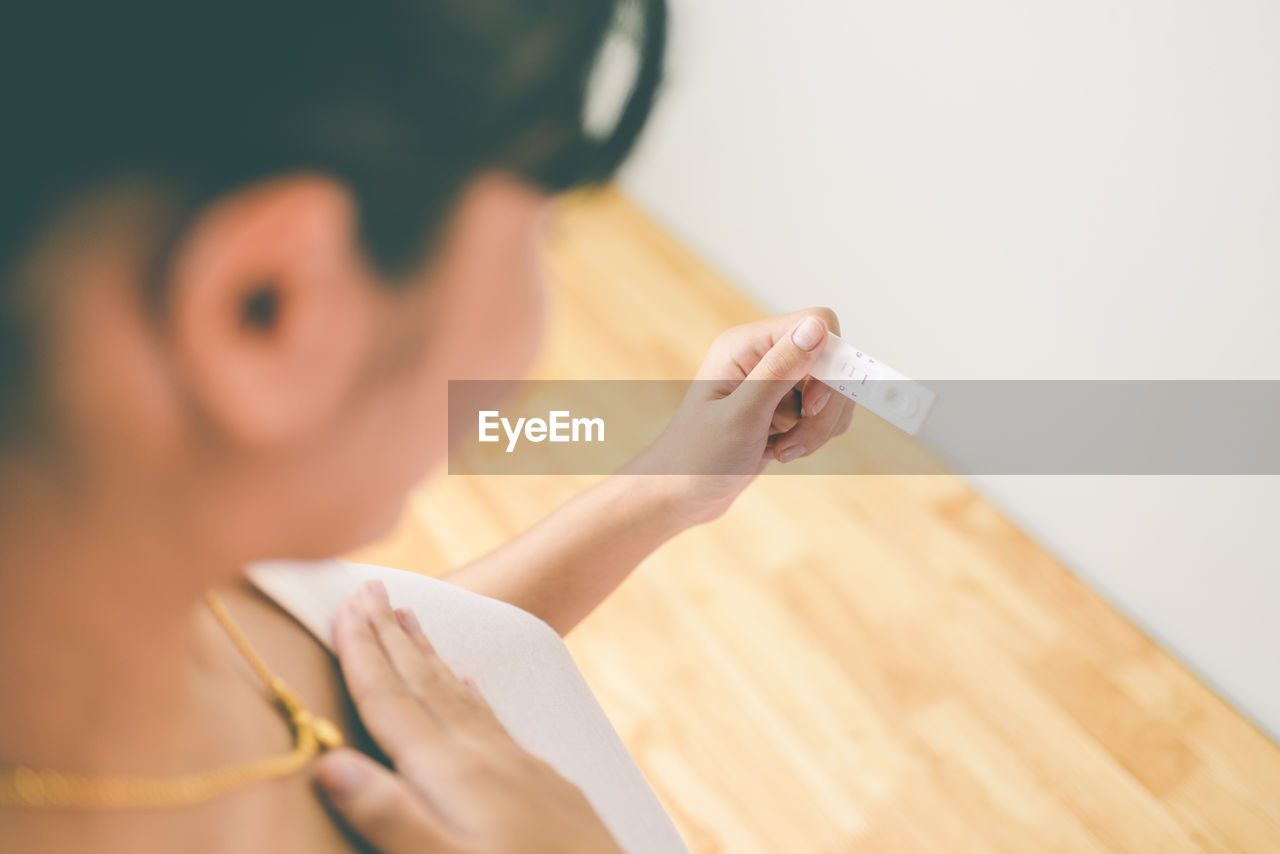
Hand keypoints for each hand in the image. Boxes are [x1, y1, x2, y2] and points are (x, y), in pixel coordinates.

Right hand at [314, 580, 624, 853]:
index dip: (363, 653)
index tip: (344, 605)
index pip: (393, 701)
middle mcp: (485, 757)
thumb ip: (392, 818)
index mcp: (452, 774)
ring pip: (460, 694)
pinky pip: (495, 720)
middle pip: (425, 684)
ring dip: (428, 654)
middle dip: (391, 636)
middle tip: (371, 587)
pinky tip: (468, 680)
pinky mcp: (544, 783)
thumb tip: (330, 763)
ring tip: (409, 616)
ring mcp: (519, 766)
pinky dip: (472, 693)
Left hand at [624, 308, 853, 524]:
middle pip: (832, 362)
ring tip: (782, 450)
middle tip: (792, 442)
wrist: (682, 495)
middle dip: (824, 409)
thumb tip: (817, 327)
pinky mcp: (784, 407)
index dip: (829, 364)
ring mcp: (775, 381)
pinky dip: (814, 435)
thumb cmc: (697, 458)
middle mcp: (763, 355)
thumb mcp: (741, 416)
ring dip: (817, 428)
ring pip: (833, 391)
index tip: (811, 406)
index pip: (818, 323)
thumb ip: (780, 370)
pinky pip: (825, 412)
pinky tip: (781, 451)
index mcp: (746, 344)